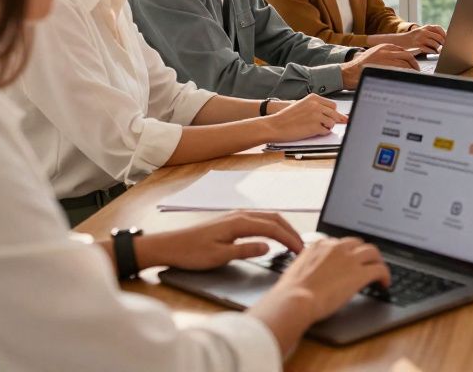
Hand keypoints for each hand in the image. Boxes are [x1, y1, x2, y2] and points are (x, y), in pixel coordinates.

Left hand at [135, 211, 304, 270]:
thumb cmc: (191, 253)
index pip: (273, 228)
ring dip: (283, 228)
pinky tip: (275, 235)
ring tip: (293, 241)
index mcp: (239, 223)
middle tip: (303, 247)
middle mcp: (240, 215)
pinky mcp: (232, 221)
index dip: (289, 239)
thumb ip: (245, 250)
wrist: (169, 246)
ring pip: (268, 217)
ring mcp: (236, 216)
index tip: (300, 251)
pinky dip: (273, 226)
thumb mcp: (219, 256)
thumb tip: (268, 247)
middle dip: (291, 232)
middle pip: (275, 218)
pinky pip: (260, 220)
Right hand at [266, 93, 345, 140]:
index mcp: (313, 98)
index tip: (332, 117)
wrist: (274, 125)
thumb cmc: (287, 117)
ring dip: (327, 127)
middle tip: (325, 124)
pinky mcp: (314, 127)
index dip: (332, 113)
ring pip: (332, 123)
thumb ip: (318, 108)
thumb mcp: (303, 106)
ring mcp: (316, 115)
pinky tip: (314, 132)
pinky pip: (326, 131)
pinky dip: (322, 133)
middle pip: (335, 113)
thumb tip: (337, 115)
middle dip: (333, 120)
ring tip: (317, 128)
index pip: (333, 105)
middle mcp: (316, 105)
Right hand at [271, 237, 390, 321]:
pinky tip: (385, 284)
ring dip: (377, 261)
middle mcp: (336, 248)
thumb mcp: (297, 270)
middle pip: (358, 243)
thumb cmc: (291, 292)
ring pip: (373, 252)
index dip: (347, 252)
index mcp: (319, 245)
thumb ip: (308, 265)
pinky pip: (380, 269)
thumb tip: (312, 272)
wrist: (295, 300)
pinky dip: (385, 275)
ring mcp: (349, 259)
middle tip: (366, 264)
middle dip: (363, 253)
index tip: (349, 260)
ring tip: (379, 272)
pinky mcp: (360, 273)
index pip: (339, 243)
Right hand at [342, 44, 418, 87]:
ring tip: (414, 76)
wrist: (348, 73)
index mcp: (383, 46)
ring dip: (412, 70)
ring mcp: (386, 59)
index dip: (410, 58)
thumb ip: (385, 56)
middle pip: (407, 55)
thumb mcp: (373, 55)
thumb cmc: (359, 67)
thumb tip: (397, 62)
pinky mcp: (385, 68)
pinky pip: (401, 70)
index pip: (403, 50)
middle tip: (416, 70)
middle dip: (414, 63)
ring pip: (406, 63)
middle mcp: (386, 51)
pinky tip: (408, 79)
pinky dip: (407, 74)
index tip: (413, 64)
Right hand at [385, 25, 446, 53]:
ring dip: (439, 49)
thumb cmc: (414, 38)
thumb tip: (446, 37)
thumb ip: (432, 33)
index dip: (445, 34)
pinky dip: (433, 52)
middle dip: (444, 43)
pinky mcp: (418, 46)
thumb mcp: (422, 31)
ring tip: (440, 51)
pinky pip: (429, 50)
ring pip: (435, 44)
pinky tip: (433, 53)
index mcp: (426, 27)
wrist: (400, 41)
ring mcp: (420, 38)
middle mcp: (424, 31)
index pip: (439, 29)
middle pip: (439, 38)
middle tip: (446, 47)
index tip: (449, 39)